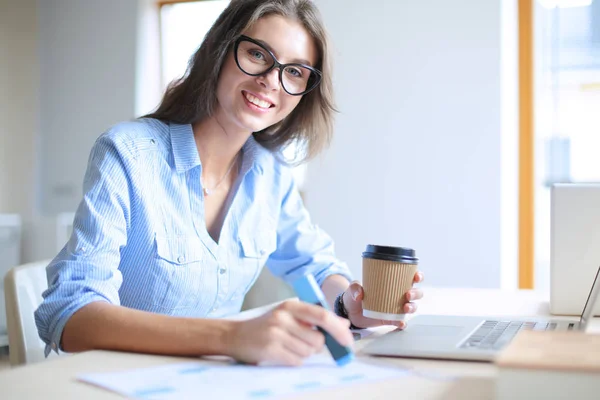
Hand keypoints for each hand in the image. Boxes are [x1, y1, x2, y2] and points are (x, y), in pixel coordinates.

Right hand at [225, 300, 353, 365]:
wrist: (235, 335)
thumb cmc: (266, 326)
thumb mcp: (289, 315)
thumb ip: (315, 318)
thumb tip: (343, 324)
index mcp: (291, 305)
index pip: (322, 315)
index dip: (339, 329)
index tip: (349, 341)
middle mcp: (283, 317)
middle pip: (318, 339)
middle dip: (316, 346)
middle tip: (304, 343)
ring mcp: (275, 333)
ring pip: (308, 352)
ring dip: (303, 353)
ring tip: (288, 346)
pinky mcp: (270, 350)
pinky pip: (296, 360)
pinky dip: (293, 360)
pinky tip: (281, 353)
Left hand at [343, 271, 423, 329]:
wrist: (350, 312)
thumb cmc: (354, 296)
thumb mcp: (353, 288)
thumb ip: (354, 288)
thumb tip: (360, 294)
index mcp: (392, 283)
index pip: (410, 277)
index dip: (417, 276)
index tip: (416, 277)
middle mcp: (398, 294)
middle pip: (416, 293)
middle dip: (416, 293)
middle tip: (407, 294)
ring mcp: (396, 307)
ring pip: (412, 307)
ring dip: (412, 307)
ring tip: (405, 308)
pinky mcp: (391, 319)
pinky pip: (401, 322)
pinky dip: (402, 323)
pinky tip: (400, 323)